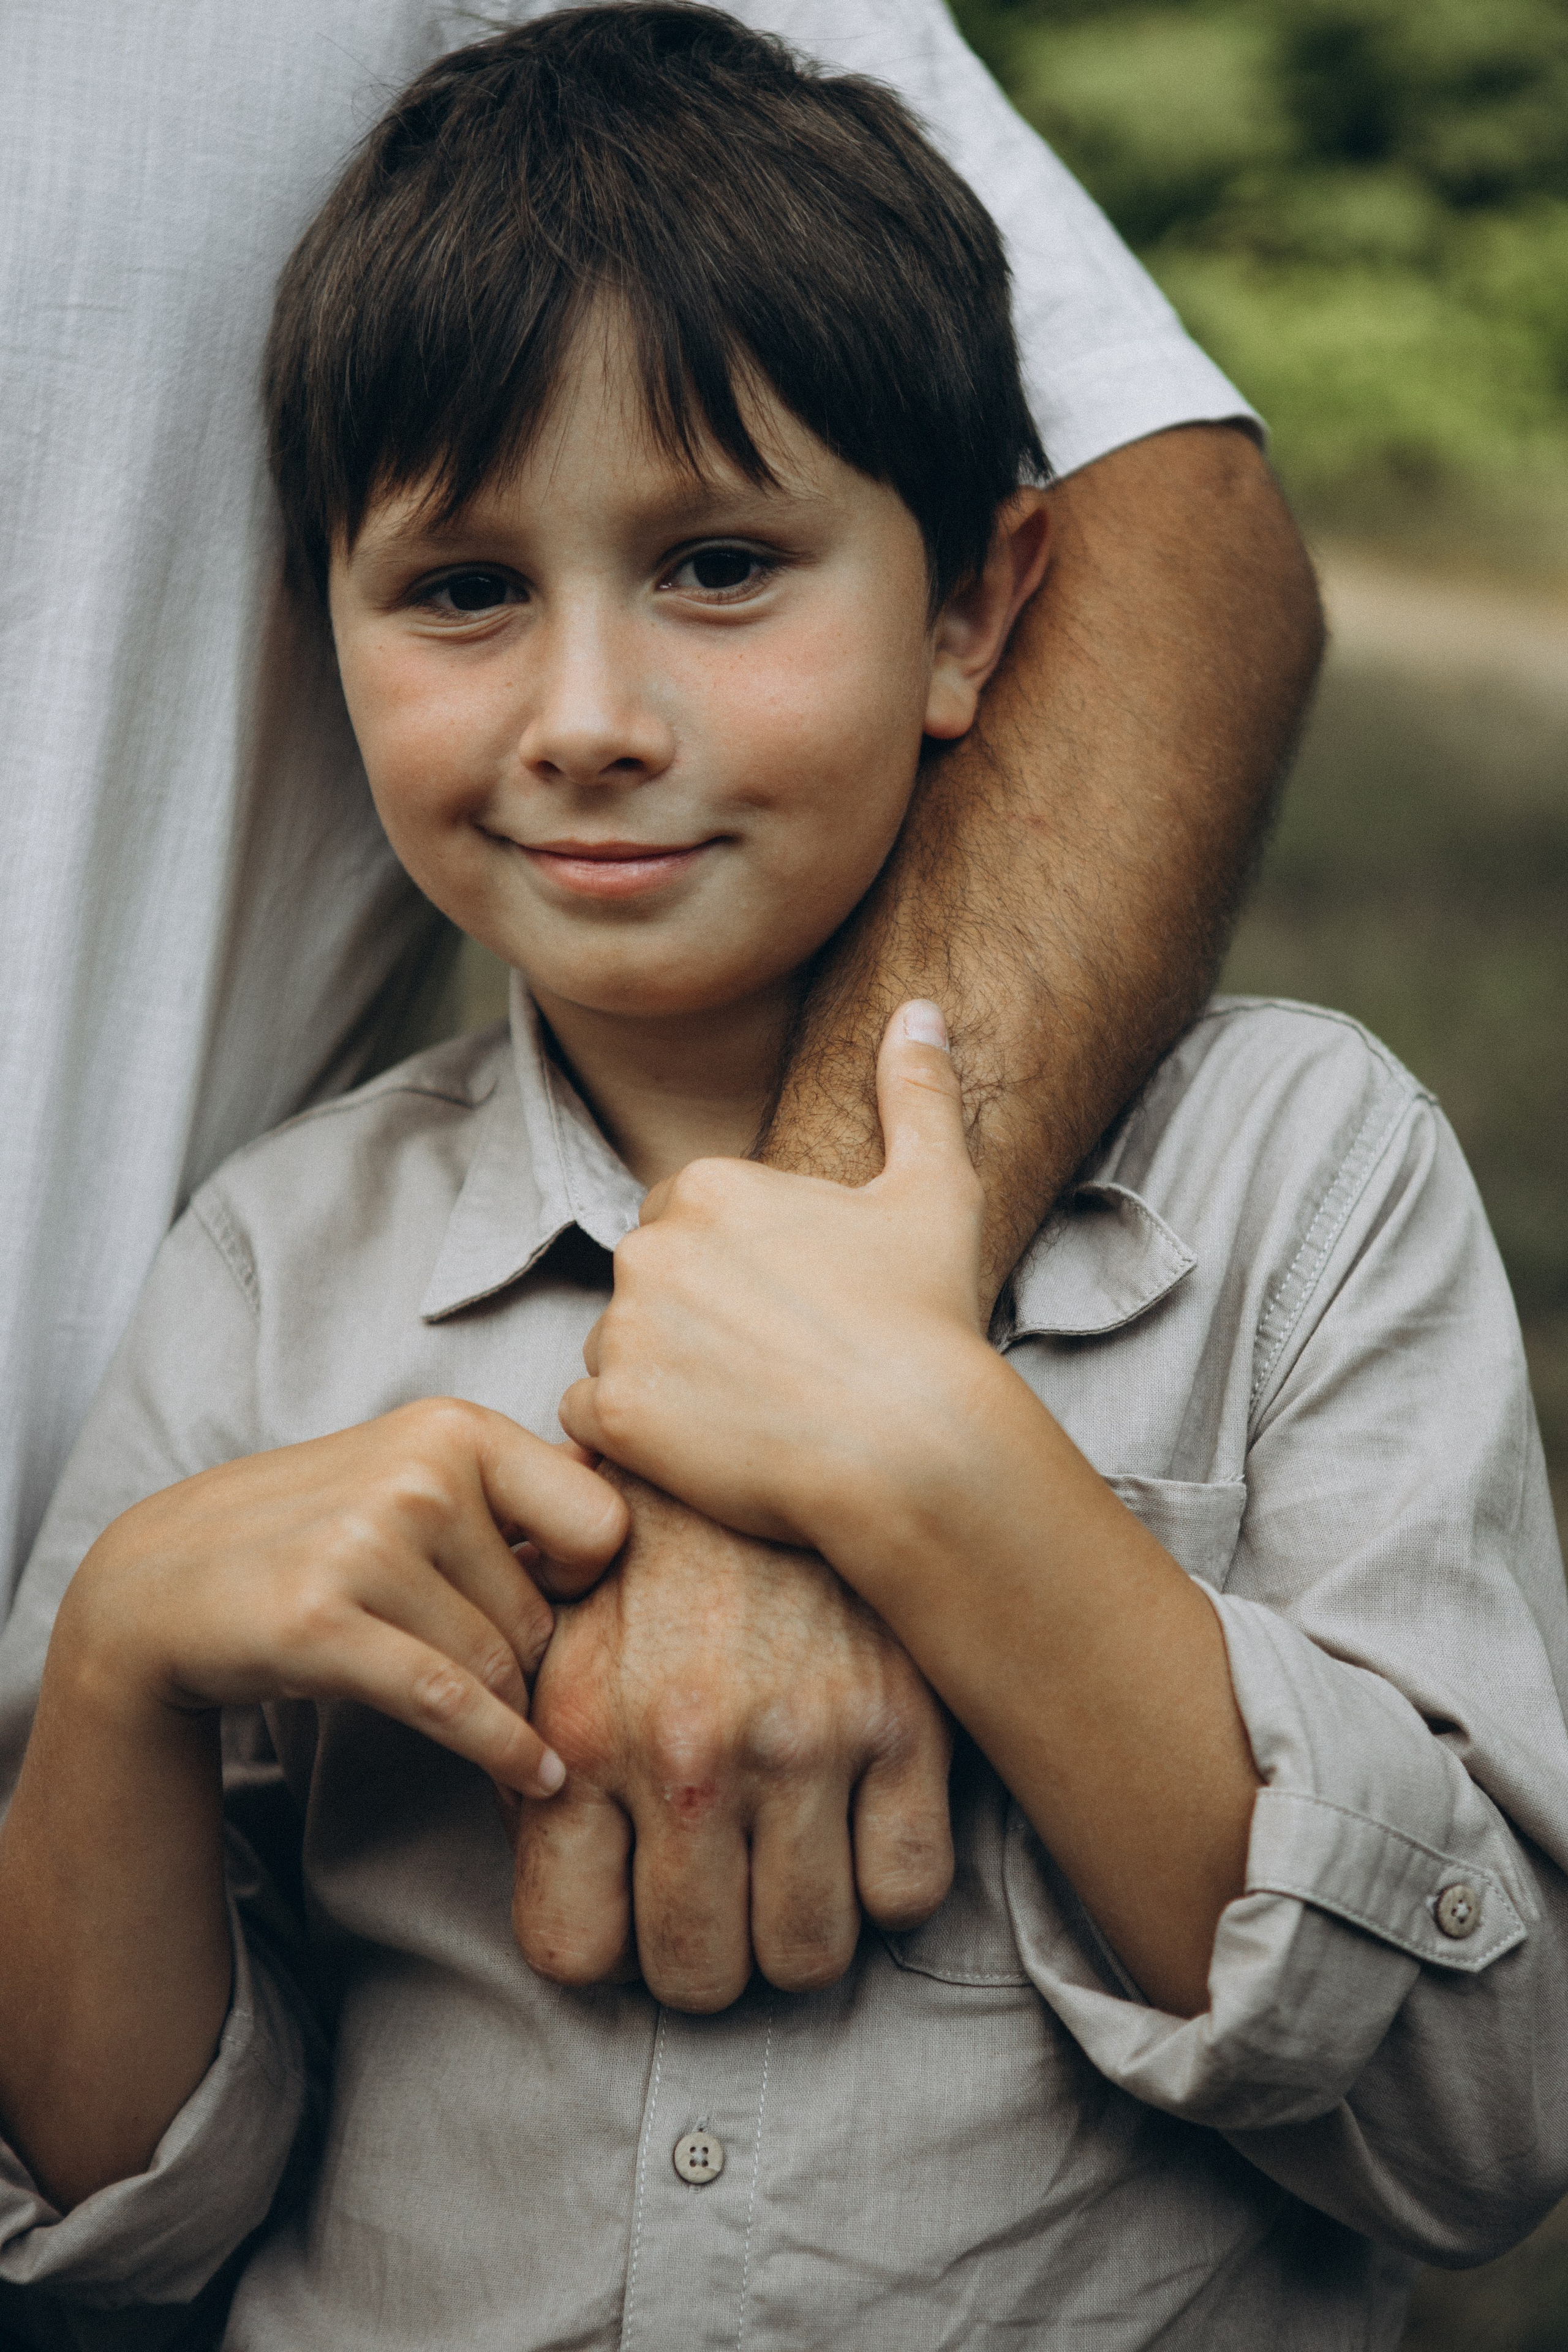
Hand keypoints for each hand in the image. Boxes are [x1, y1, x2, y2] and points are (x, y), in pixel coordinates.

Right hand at [64, 1399, 627, 1797]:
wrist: (163, 1583)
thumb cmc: (316, 1534)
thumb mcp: (414, 1476)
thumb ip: (517, 1490)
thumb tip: (642, 1507)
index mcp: (454, 1429)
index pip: (600, 1520)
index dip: (589, 1576)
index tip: (556, 1597)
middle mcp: (418, 1475)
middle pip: (543, 1611)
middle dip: (526, 1655)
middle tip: (478, 1662)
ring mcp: (367, 1546)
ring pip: (500, 1665)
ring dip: (501, 1706)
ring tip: (474, 1708)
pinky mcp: (323, 1625)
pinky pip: (453, 1705)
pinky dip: (505, 1751)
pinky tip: (536, 1776)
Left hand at [507, 1468, 953, 2011]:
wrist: (781, 1417)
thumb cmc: (658, 1533)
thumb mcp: (559, 1626)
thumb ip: (536, 1748)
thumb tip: (548, 1861)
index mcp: (586, 1731)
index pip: (576, 1954)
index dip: (607, 1943)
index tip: (629, 1902)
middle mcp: (690, 1751)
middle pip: (697, 1977)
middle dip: (703, 1955)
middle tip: (714, 1892)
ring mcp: (806, 1741)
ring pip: (807, 1957)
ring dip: (794, 1931)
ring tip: (784, 1864)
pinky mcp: (906, 1721)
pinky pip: (907, 1891)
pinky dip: (885, 1881)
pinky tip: (857, 1823)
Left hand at [560, 1003, 986, 1555]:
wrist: (914, 1450)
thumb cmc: (928, 1321)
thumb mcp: (935, 1192)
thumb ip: (918, 1094)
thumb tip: (921, 1011)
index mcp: (708, 1185)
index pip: (682, 1218)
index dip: (734, 1268)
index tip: (788, 1307)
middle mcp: (648, 1248)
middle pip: (647, 1282)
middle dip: (692, 1318)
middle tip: (773, 1361)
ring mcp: (625, 1332)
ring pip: (617, 1347)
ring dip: (662, 1376)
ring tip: (748, 1406)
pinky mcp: (613, 1414)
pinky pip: (592, 1417)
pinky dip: (633, 1436)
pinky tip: (706, 1444)